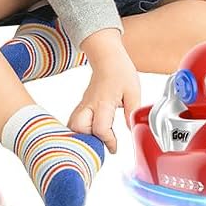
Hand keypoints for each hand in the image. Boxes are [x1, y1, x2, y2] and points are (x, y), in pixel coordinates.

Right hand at [68, 29, 140, 151]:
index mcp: (103, 102)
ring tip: (95, 140)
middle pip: (78, 129)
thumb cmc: (120, 71)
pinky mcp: (82, 105)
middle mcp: (89, 105)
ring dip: (82, 136)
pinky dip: (79, 130)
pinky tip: (90, 133)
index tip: (114, 148)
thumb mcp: (134, 91)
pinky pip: (74, 121)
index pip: (100, 128)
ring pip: (72, 126)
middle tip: (100, 145)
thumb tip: (131, 129)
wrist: (107, 57)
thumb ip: (132, 111)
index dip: (108, 141)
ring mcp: (83, 105)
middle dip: (88, 141)